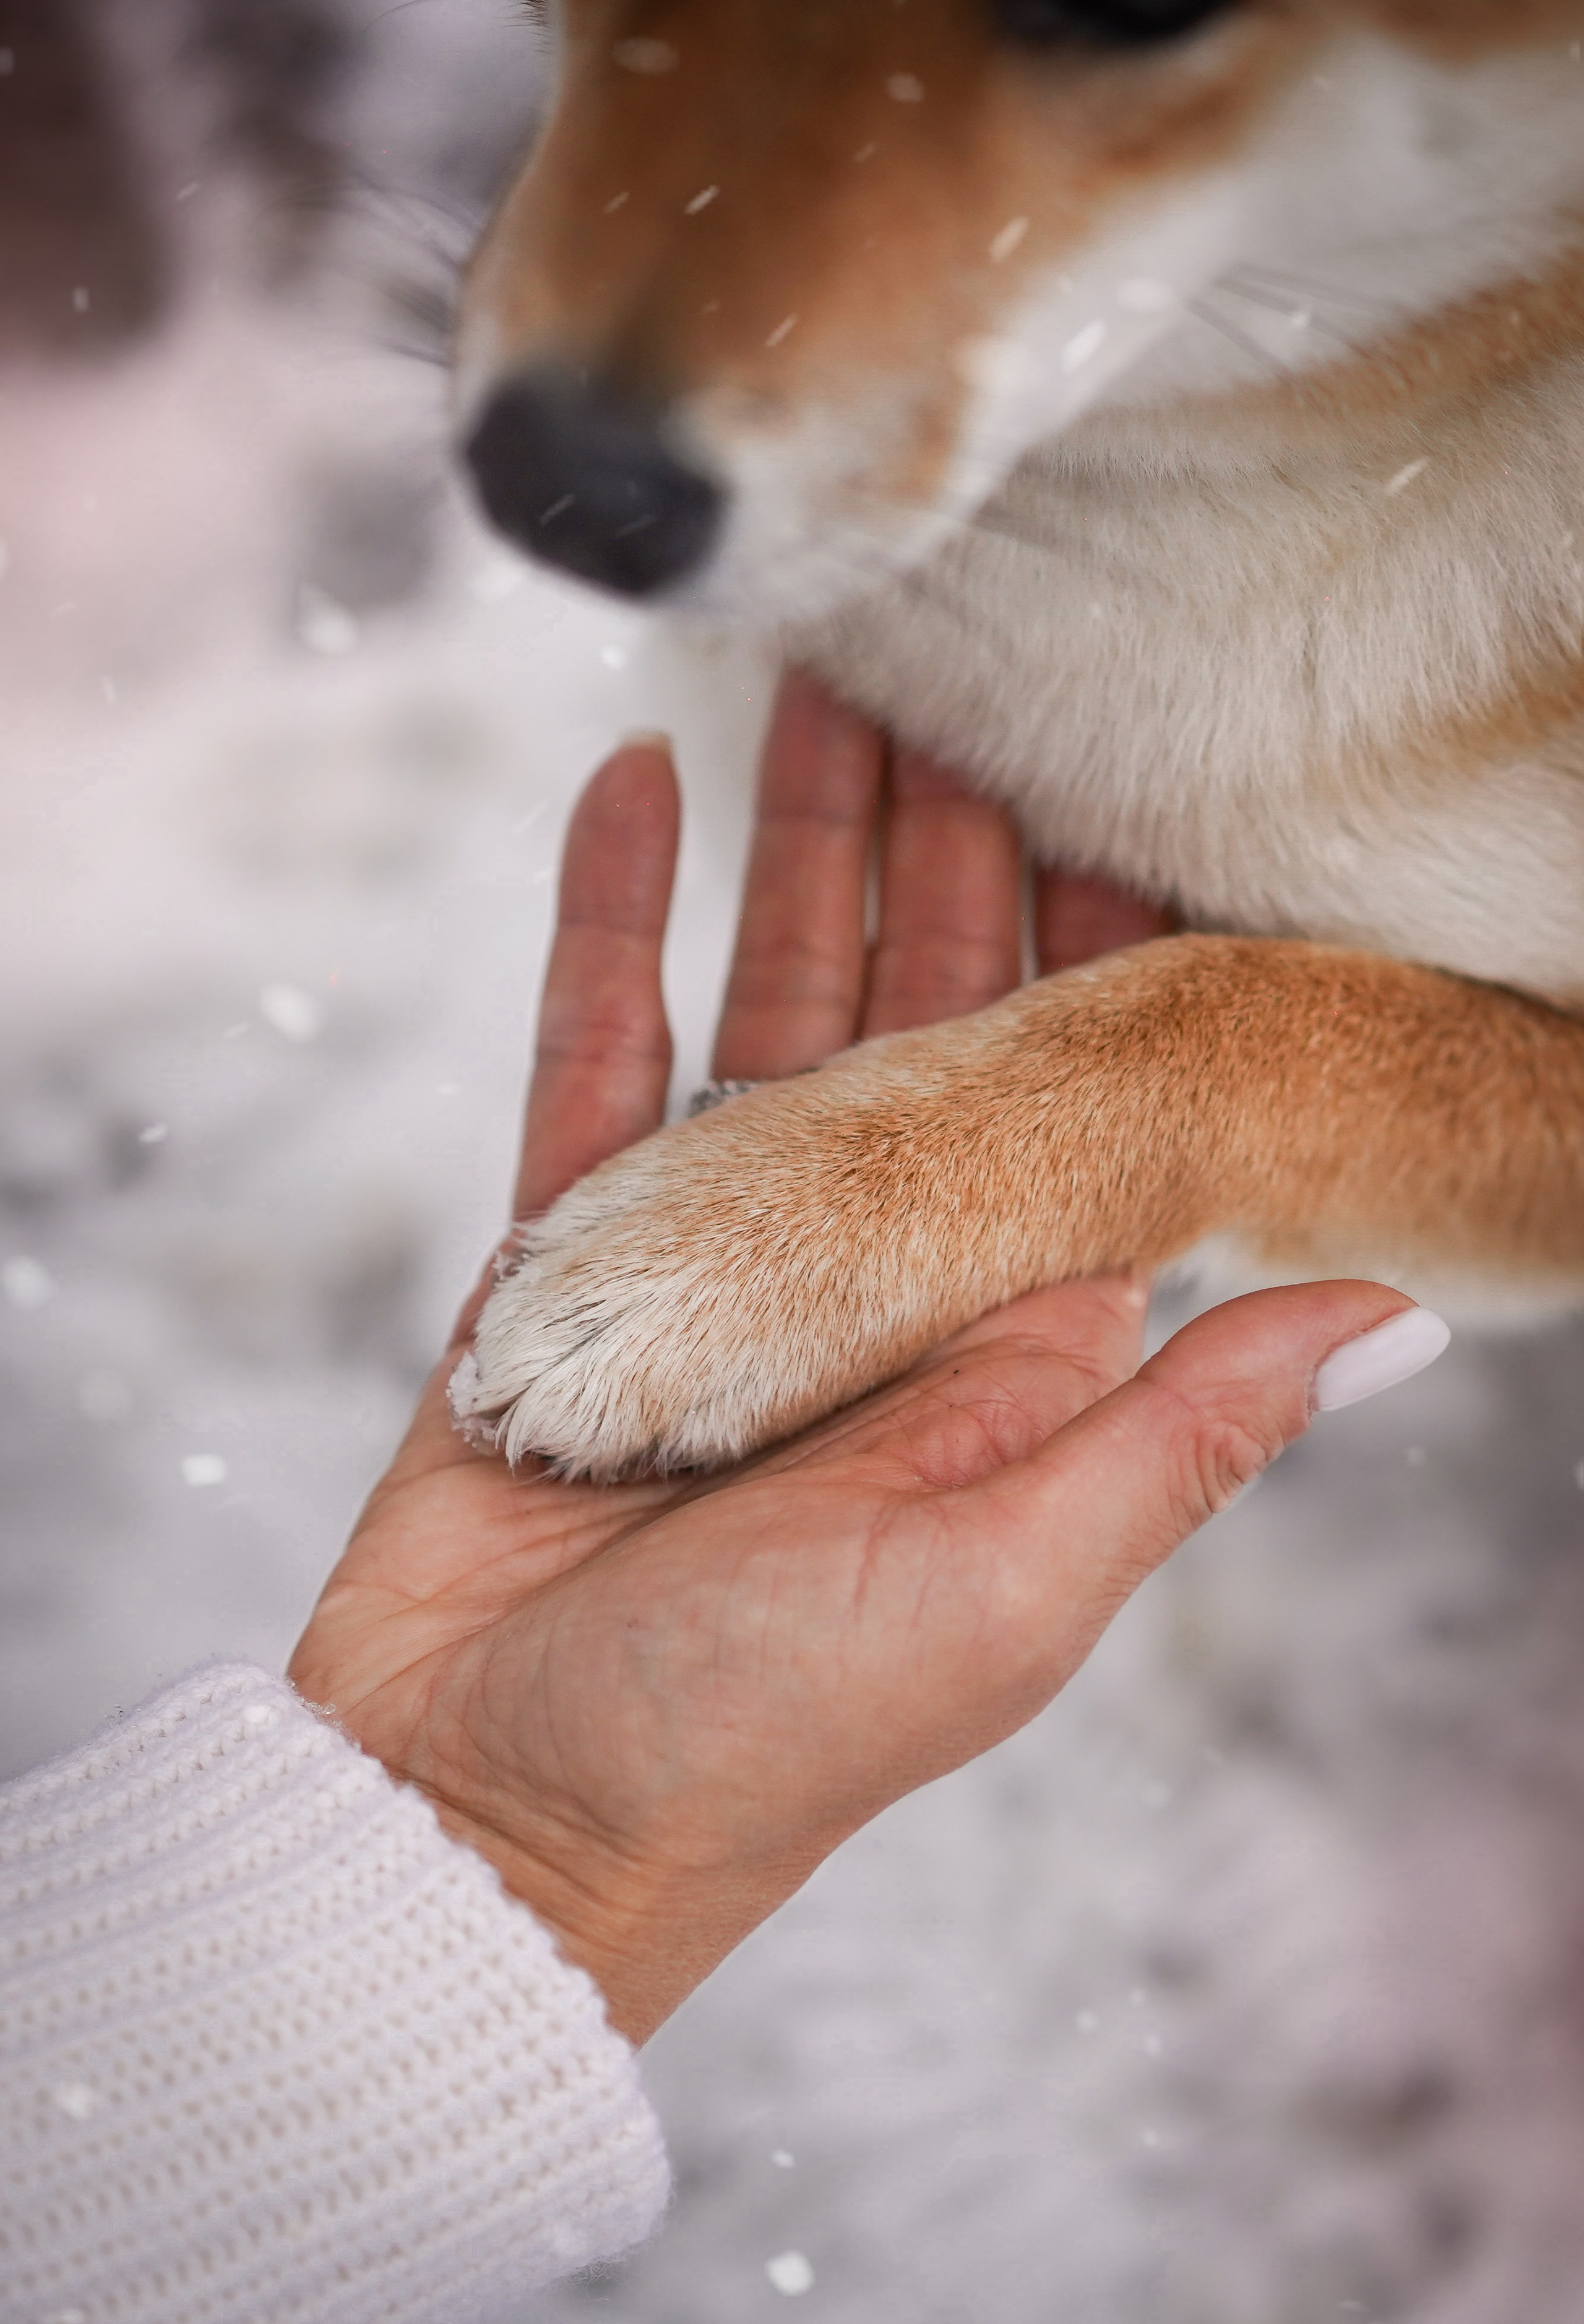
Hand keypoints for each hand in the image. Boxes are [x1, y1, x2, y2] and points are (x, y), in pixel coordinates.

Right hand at [290, 673, 1413, 2044]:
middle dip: (949, 841)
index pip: (1083, 1092)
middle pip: (925, 1006)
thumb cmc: (764, 1737)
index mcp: (1000, 1333)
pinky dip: (610, 919)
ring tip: (820, 681)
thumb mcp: (1010, 1583)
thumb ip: (1189, 1435)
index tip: (1151, 779)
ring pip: (767, 997)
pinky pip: (593, 1052)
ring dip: (793, 841)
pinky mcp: (568, 1246)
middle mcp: (873, 1272)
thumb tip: (1408, 1321)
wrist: (498, 1811)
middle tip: (968, 668)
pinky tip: (633, 789)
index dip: (1116, 936)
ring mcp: (714, 1247)